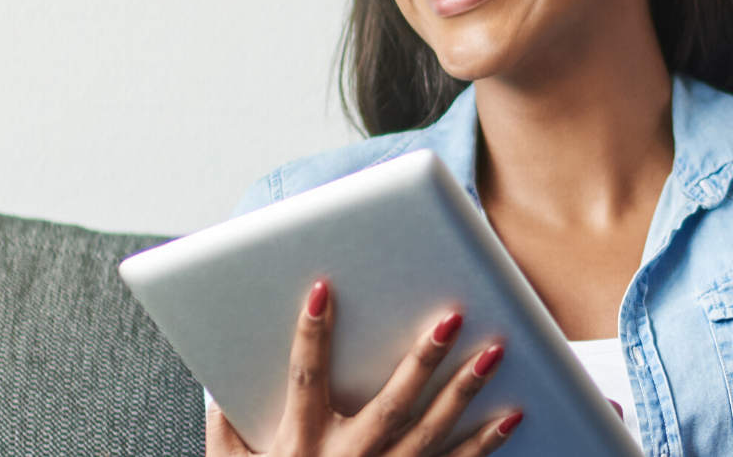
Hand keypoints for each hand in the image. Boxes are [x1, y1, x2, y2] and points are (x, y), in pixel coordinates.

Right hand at [205, 279, 521, 455]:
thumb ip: (225, 428)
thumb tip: (221, 385)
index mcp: (300, 442)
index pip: (306, 376)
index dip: (311, 333)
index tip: (322, 291)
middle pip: (390, 403)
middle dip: (422, 360)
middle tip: (450, 319)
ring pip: (430, 431)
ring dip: (464, 391)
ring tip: (493, 352)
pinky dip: (485, 442)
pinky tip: (511, 414)